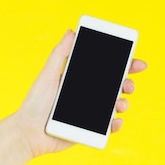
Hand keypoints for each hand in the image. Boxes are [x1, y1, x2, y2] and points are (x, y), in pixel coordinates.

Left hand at [14, 30, 147, 156]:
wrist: (29, 132)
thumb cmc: (35, 103)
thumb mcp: (48, 75)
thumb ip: (60, 54)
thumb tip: (71, 32)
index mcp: (83, 81)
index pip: (109, 71)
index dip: (125, 66)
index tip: (136, 62)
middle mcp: (91, 96)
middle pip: (118, 87)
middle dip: (129, 84)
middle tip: (128, 85)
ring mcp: (94, 113)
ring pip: (118, 106)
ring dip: (124, 104)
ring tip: (118, 104)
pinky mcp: (93, 130)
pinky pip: (111, 127)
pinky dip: (117, 125)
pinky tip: (115, 121)